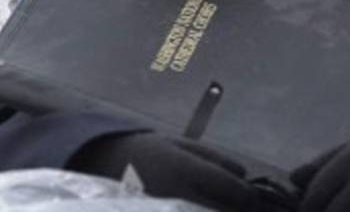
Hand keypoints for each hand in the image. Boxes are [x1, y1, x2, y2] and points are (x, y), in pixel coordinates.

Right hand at [70, 131, 263, 209]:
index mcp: (184, 170)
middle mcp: (176, 196)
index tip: (249, 196)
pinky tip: (193, 205)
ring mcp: (166, 209)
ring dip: (215, 210)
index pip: (233, 190)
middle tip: (235, 204)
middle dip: (234, 208)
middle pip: (224, 211)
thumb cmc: (143, 151)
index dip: (248, 195)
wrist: (99, 165)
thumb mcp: (176, 143)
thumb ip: (213, 157)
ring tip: (212, 203)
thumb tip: (244, 173)